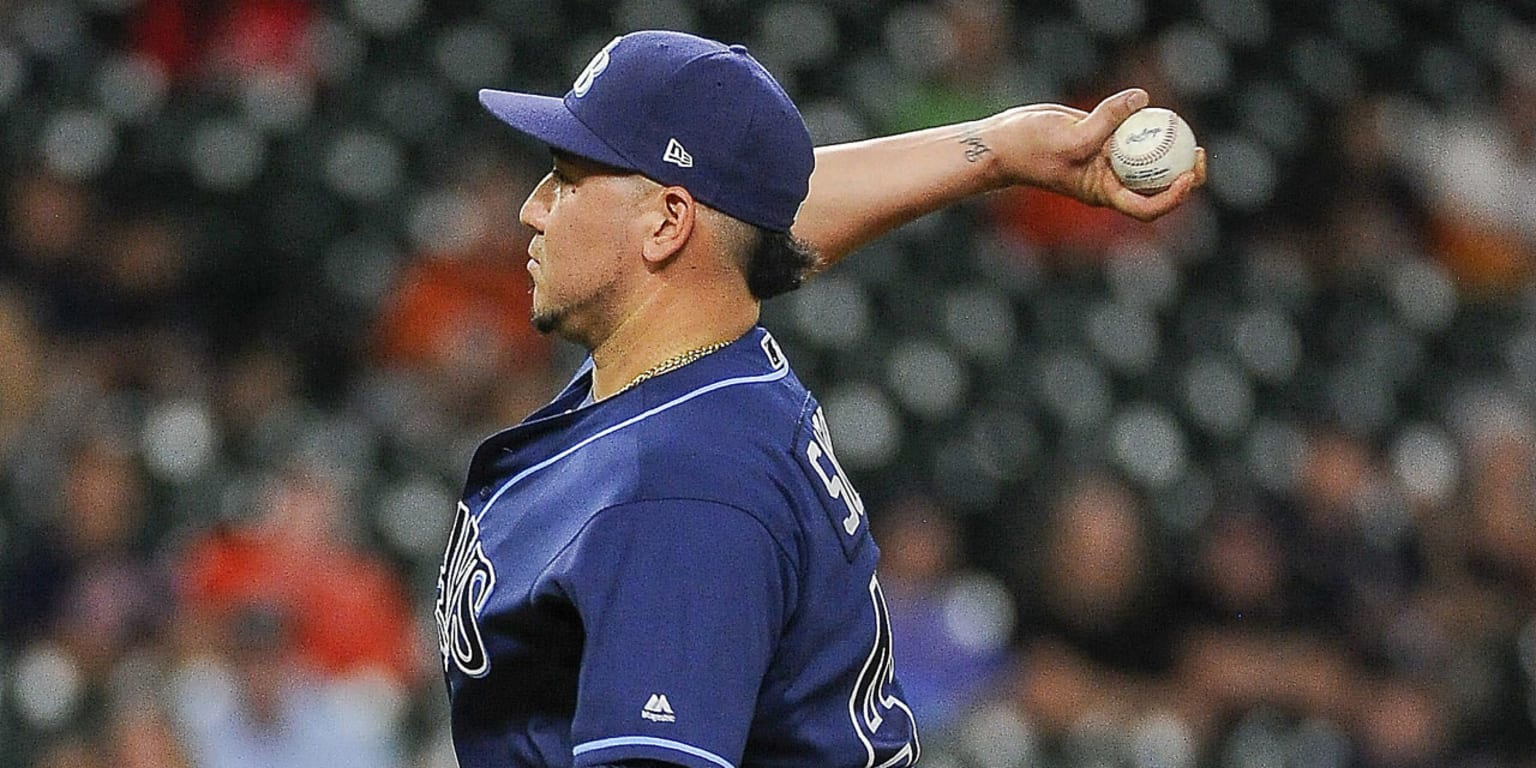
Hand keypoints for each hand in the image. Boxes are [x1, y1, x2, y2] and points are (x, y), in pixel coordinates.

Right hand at [980, 88, 1205, 221]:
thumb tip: (1142, 98)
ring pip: (1148, 160)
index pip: (1147, 207)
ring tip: (1185, 130)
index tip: (1187, 175)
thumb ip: (1107, 119)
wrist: (1004, 142)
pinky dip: (1145, 124)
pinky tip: (1153, 109)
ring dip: (1168, 148)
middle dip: (1183, 173)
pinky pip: (1132, 135)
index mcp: (1103, 193)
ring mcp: (1107, 161)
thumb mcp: (1070, 137)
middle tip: (1200, 152)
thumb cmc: (1030, 149)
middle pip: (1157, 186)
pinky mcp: (1102, 139)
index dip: (1173, 196)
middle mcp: (1109, 181)